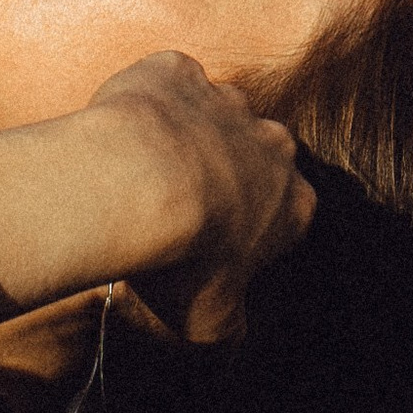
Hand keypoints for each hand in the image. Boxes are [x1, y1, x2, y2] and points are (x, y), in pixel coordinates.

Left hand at [76, 50, 312, 344]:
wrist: (134, 185)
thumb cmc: (179, 260)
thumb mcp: (212, 323)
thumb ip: (231, 327)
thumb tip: (231, 342)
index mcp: (294, 201)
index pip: (286, 214)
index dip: (249, 230)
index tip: (212, 245)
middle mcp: (270, 142)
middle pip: (253, 155)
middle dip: (224, 173)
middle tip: (174, 203)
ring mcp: (223, 99)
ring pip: (210, 112)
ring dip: (184, 133)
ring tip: (138, 167)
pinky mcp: (175, 70)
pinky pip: (164, 79)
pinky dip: (146, 98)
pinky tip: (118, 128)